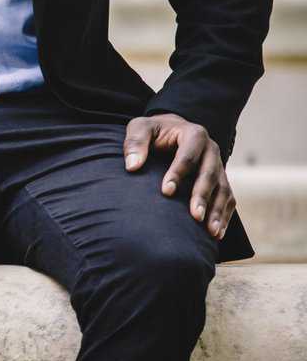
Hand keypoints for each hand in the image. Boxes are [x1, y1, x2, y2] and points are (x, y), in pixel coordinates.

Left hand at [124, 113, 233, 239]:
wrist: (171, 130)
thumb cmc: (153, 131)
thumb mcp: (140, 128)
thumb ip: (135, 142)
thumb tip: (132, 166)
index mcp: (194, 134)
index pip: (187, 155)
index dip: (178, 173)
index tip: (166, 191)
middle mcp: (211, 149)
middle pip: (210, 174)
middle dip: (202, 195)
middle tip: (195, 216)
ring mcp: (219, 165)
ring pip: (223, 189)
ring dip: (218, 210)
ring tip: (211, 232)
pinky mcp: (221, 179)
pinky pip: (228, 198)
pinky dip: (224, 215)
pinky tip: (217, 233)